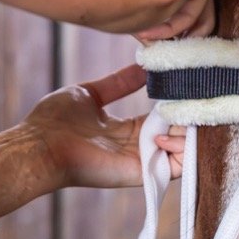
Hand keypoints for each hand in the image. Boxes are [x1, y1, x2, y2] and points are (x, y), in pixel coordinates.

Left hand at [23, 65, 186, 189]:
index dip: (176, 105)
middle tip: (199, 99)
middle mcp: (137, 147)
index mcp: (125, 130)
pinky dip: (187, 150)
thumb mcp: (90, 93)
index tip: (187, 87)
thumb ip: (118, 83)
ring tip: (189, 113)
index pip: (161, 119)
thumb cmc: (54, 121)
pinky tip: (178, 130)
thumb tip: (142, 66)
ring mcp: (141, 161)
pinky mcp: (142, 172)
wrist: (39, 145)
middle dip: (191, 117)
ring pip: (183, 150)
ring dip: (192, 132)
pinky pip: (178, 166)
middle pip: (176, 134)